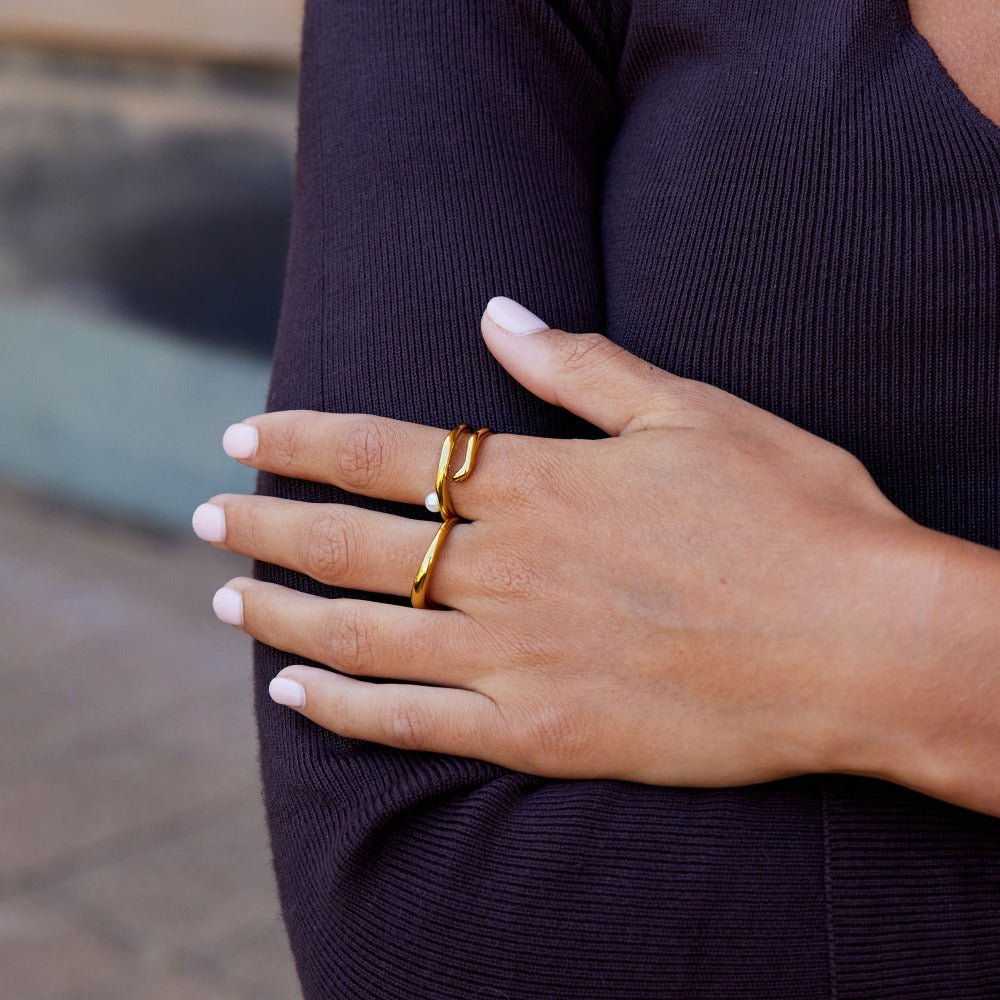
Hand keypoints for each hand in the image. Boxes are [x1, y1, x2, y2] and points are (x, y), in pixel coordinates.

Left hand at [194, 296, 923, 787]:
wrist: (861, 642)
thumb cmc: (791, 514)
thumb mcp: (691, 412)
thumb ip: (580, 366)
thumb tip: (497, 311)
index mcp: (539, 483)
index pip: (380, 451)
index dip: (300, 439)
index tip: (242, 435)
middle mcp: (508, 568)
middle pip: (348, 543)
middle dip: (264, 527)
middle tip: (205, 520)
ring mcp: (517, 656)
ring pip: (361, 633)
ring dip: (280, 615)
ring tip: (227, 603)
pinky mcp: (543, 731)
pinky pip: (416, 723)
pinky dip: (345, 707)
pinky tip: (294, 693)